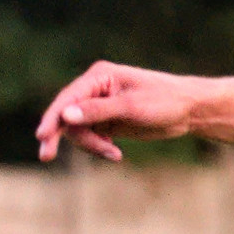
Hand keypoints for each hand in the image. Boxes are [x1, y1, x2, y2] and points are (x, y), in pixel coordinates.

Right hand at [34, 61, 205, 162]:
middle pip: (67, 115)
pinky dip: (98, 147)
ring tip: (115, 154)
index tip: (42, 135)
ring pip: (78, 130)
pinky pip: (91, 137)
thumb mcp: (132, 107)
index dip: (53, 117)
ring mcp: (99, 106)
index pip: (67, 98)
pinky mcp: (107, 121)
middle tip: (46, 156)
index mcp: (99, 77)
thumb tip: (66, 116)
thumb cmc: (166, 101)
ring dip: (91, 145)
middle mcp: (95, 90)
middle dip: (62, 135)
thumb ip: (99, 111)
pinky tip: (115, 153)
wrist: (191, 110)